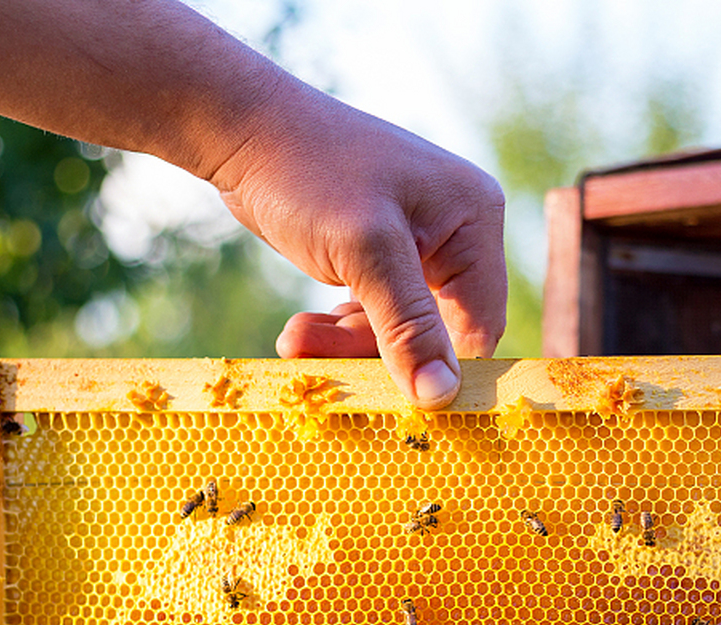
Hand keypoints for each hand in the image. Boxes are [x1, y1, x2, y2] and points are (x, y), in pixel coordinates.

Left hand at [213, 78, 506, 408]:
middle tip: (313, 353)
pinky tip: (302, 328)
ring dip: (344, 344)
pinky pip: (373, 317)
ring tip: (294, 337)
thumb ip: (409, 328)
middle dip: (373, 350)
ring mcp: (417, 248)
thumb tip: (443, 397)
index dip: (439, 365)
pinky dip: (336, 331)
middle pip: (435, 334)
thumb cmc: (308, 173)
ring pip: (398, 332)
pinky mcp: (379, 260)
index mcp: (474, 220)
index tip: (391, 393)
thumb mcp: (364, 253)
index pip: (479, 325)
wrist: (241, 131)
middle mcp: (456, 234)